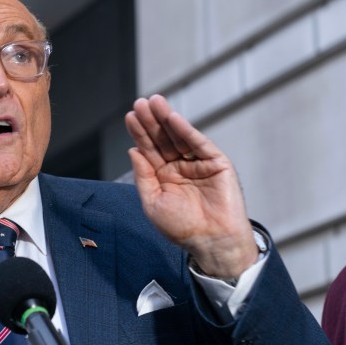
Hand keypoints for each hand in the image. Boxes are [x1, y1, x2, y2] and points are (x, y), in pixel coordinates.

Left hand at [125, 95, 258, 278]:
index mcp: (164, 177)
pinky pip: (198, 143)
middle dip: (151, 122)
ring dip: (166, 119)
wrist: (211, 241)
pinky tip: (172, 118)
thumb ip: (144, 176)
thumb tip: (133, 150)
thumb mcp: (153, 203)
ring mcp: (198, 163)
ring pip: (179, 137)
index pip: (149, 150)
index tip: (130, 117)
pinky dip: (186, 130)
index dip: (140, 133)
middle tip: (140, 103)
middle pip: (162, 139)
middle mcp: (180, 167)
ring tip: (153, 102)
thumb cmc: (182, 228)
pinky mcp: (216, 162)